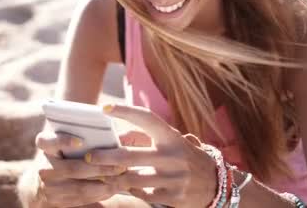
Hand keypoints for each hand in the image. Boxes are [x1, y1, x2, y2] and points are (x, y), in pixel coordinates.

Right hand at [33, 130, 128, 206]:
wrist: (38, 185)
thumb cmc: (61, 155)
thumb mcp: (64, 142)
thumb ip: (79, 133)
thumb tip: (109, 131)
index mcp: (45, 147)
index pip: (46, 141)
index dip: (62, 140)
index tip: (81, 141)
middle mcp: (43, 168)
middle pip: (72, 168)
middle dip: (99, 168)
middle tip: (120, 165)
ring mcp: (47, 187)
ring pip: (79, 187)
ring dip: (103, 184)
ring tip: (121, 179)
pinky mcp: (55, 202)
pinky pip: (80, 200)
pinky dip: (98, 195)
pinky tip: (112, 189)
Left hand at [85, 104, 218, 207]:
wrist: (217, 185)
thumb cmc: (185, 158)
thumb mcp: (171, 143)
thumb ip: (146, 138)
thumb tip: (116, 137)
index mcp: (171, 137)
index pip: (146, 119)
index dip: (125, 111)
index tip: (105, 108)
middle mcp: (173, 155)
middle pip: (129, 156)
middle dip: (105, 157)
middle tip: (88, 157)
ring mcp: (174, 178)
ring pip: (132, 179)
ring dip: (112, 179)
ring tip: (99, 177)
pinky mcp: (175, 197)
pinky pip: (143, 195)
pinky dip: (131, 191)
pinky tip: (125, 188)